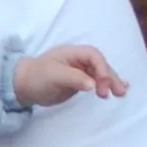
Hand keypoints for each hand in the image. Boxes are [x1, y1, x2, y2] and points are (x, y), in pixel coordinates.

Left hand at [13, 44, 127, 107]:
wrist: (24, 86)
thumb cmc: (37, 76)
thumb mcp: (54, 76)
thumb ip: (74, 79)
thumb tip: (93, 85)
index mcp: (73, 53)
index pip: (93, 56)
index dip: (101, 68)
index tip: (103, 83)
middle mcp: (79, 60)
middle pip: (100, 65)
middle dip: (110, 77)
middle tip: (119, 92)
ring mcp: (81, 71)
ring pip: (101, 75)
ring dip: (112, 83)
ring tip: (122, 93)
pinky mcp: (80, 82)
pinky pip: (97, 82)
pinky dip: (106, 86)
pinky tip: (116, 91)